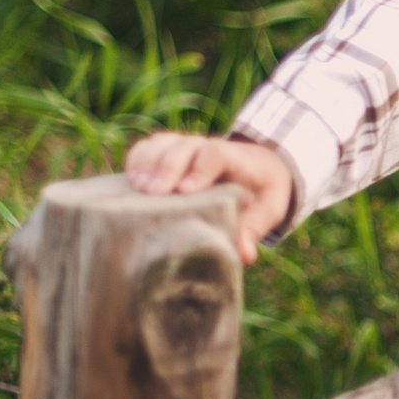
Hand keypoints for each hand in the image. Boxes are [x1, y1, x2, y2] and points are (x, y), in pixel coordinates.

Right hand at [123, 132, 295, 263]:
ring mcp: (186, 146)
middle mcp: (208, 147)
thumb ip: (255, 228)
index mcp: (237, 158)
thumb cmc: (261, 192)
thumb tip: (244, 254)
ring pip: (163, 143)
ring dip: (148, 163)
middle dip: (168, 167)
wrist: (257, 168)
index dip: (200, 170)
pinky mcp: (168, 151)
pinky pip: (148, 148)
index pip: (216, 153)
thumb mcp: (268, 209)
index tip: (185, 191)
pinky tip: (129, 182)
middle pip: (185, 145)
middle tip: (153, 192)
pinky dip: (137, 160)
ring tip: (138, 189)